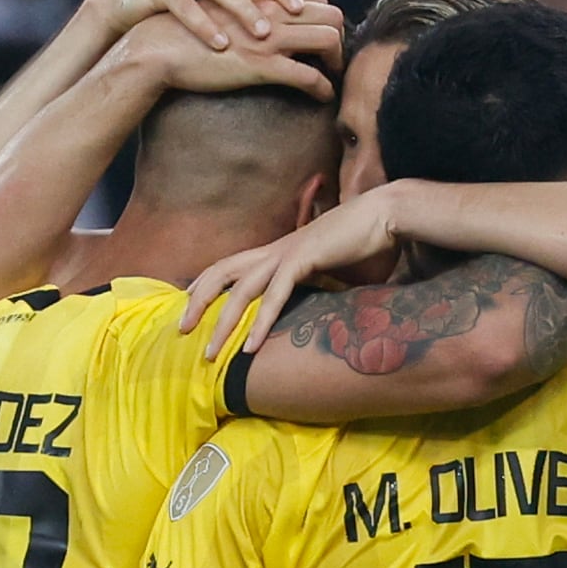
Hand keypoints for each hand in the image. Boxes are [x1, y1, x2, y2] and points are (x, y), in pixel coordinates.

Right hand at [111, 6, 344, 103]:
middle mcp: (268, 9)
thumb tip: (261, 21)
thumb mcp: (217, 6)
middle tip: (335, 59)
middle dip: (341, 38)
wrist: (154, 48)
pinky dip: (321, 88)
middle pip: (331, 13)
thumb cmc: (183, 31)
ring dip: (337, 62)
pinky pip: (306, 76)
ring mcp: (267, 37)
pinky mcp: (259, 65)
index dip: (325, 20)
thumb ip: (241, 5)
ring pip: (328, 40)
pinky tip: (320, 96)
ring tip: (331, 76)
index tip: (323, 39)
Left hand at [182, 181, 408, 355]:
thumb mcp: (331, 269)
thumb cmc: (364, 242)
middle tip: (181, 331)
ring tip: (210, 354)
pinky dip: (260, 323)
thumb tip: (318, 308)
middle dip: (197, 303)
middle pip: (221, 273)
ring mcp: (286, 253)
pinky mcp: (304, 259)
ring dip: (222, 324)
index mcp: (278, 249)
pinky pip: (274, 296)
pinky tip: (249, 347)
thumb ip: (317, 286)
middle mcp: (275, 249)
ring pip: (240, 290)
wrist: (385, 214)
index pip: (230, 265)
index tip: (188, 305)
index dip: (205, 283)